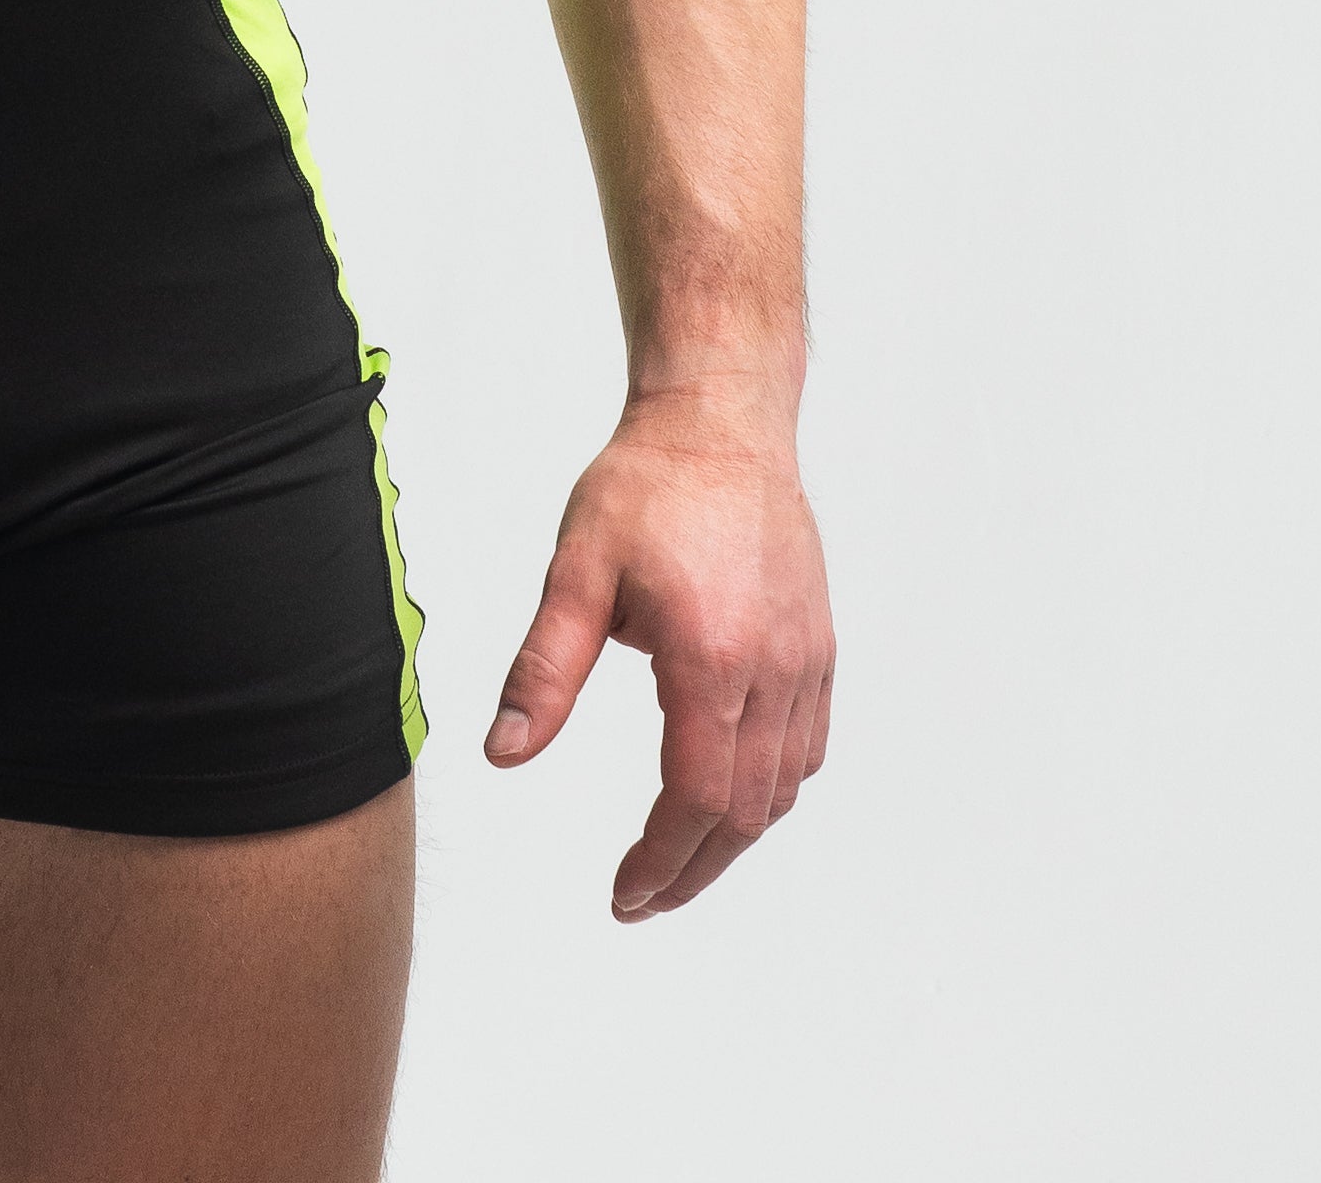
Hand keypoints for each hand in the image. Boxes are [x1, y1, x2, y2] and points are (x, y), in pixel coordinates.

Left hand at [485, 392, 833, 919]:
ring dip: (733, 837)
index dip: (659, 860)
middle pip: (745, 811)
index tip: (624, 894)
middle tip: (643, 899)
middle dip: (693, 870)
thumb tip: (502, 752)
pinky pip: (806, 746)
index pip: (695, 797)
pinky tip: (730, 793)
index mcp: (712, 659)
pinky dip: (770, 789)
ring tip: (678, 859)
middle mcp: (773, 670)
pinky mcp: (817, 645)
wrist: (720, 421)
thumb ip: (542, 671)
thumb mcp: (575, 573)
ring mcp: (805, 659)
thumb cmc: (646, 486)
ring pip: (783, 787)